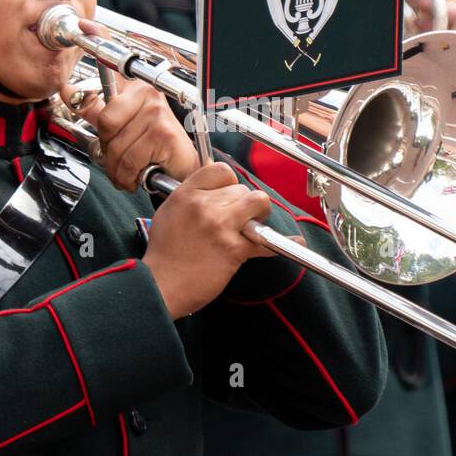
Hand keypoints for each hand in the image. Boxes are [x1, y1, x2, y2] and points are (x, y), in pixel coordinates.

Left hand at [66, 66, 198, 193]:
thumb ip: (95, 110)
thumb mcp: (121, 126)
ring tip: (128, 173)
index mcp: (135, 88)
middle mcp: (148, 94)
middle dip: (107, 151)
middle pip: (105, 124)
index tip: (76, 62)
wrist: (183, 170)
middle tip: (119, 159)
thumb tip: (67, 90)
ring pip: (116, 147)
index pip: (105, 79)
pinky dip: (129, 176)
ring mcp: (157, 113)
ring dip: (117, 170)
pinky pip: (129, 160)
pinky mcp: (163, 134)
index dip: (89, 78)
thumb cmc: (154, 148)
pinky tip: (138, 176)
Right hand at [142, 163, 275, 317]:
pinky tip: (294, 243)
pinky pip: (266, 240)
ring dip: (260, 214)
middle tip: (239, 219)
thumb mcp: (169, 213)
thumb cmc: (164, 255)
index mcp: (186, 194)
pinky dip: (281, 244)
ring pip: (257, 202)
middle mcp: (204, 205)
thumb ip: (191, 197)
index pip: (221, 170)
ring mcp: (220, 225)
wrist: (160, 285)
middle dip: (243, 204)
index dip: (230, 182)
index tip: (230, 194)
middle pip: (241, 189)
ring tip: (254, 225)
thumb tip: (214, 191)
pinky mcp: (234, 248)